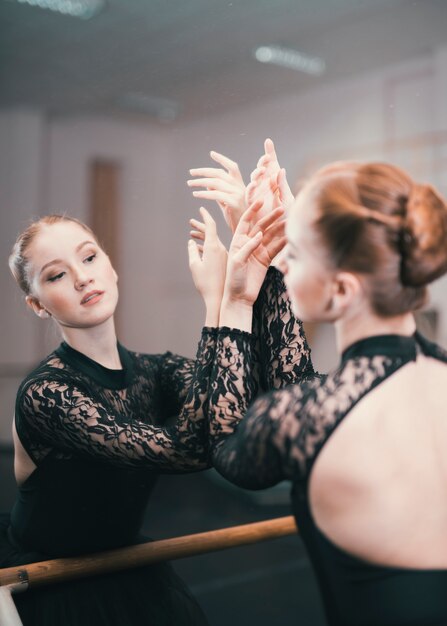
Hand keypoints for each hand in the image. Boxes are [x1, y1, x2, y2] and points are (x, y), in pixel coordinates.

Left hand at [188, 151, 245, 232]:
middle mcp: (239, 186)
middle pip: (219, 173)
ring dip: (200, 182)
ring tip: (190, 184)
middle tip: (191, 173)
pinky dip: (204, 194)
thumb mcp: (226, 202)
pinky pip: (216, 195)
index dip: (222, 159)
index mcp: (239, 184)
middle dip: (203, 171)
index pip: (232, 167)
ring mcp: (237, 194)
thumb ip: (218, 192)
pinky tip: (196, 194)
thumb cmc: (236, 217)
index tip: (212, 153)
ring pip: (215, 183)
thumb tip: (208, 184)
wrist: (245, 230)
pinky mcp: (234, 202)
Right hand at [188, 207, 227, 324]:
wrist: (219, 298)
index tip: (201, 208)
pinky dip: (205, 246)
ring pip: (212, 242)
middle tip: (191, 221)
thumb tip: (191, 242)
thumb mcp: (195, 266)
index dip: (205, 216)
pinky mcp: (223, 263)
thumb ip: (192, 252)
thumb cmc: (206, 283)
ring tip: (191, 233)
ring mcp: (223, 256)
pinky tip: (198, 248)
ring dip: (202, 237)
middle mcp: (220, 249)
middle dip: (200, 226)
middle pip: (210, 233)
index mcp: (213, 247)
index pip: (210, 225)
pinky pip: (214, 250)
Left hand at [223, 201, 285, 308]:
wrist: (240, 297)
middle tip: (282, 209)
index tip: (261, 201)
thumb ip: (247, 247)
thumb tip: (259, 235)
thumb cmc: (233, 280)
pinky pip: (276, 248)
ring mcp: (258, 251)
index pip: (245, 221)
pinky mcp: (266, 260)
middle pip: (261, 226)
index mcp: (237, 241)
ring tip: (290, 221)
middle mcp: (248, 243)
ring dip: (280, 228)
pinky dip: (283, 242)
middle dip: (271, 217)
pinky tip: (291, 236)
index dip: (253, 210)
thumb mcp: (237, 262)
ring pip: (270, 236)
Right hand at [246, 138, 294, 213]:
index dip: (270, 153)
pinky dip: (251, 188)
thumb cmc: (287, 216)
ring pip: (254, 179)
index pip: (272, 164)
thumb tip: (280, 170)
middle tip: (267, 157)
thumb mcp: (288, 200)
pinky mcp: (252, 203)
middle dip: (263, 162)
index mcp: (276, 182)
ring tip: (263, 170)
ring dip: (258, 173)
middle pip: (262, 169)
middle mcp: (265, 185)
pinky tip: (254, 183)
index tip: (268, 142)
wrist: (281, 232)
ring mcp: (258, 193)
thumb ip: (283, 185)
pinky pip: (249, 194)